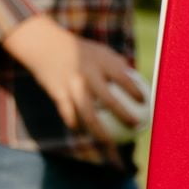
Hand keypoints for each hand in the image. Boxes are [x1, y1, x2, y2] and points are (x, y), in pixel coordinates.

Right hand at [2, 16, 146, 161]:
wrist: (44, 44)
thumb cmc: (78, 50)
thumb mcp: (99, 50)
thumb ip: (118, 64)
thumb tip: (138, 81)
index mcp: (100, 61)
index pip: (123, 78)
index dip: (135, 91)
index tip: (145, 102)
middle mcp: (87, 73)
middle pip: (108, 100)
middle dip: (124, 115)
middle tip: (136, 126)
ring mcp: (72, 84)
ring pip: (88, 114)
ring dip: (100, 132)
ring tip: (110, 143)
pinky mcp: (58, 93)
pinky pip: (70, 115)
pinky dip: (77, 125)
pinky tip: (83, 133)